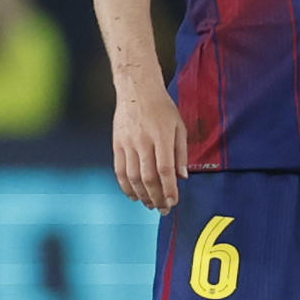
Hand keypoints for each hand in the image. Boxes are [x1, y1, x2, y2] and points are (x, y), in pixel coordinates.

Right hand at [112, 77, 187, 211]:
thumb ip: (181, 152)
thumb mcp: (179, 126)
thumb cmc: (162, 108)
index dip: (169, 188)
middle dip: (156, 197)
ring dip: (142, 195)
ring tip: (151, 205)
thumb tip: (182, 177)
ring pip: (132, 177)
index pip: (165, 169)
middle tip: (163, 209)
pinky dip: (126, 186)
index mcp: (162, 136)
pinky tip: (134, 195)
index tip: (174, 202)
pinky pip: (120, 170)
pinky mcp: (116, 145)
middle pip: (148, 177)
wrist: (137, 90)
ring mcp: (127, 144)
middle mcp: (143, 141)